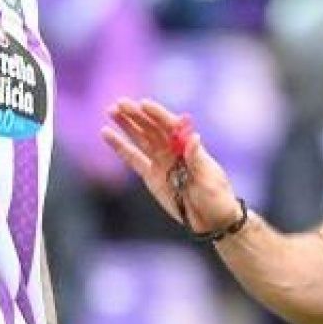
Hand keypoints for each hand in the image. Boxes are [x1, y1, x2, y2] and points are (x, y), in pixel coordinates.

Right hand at [101, 99, 241, 234]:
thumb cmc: (216, 197)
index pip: (170, 125)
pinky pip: (133, 158)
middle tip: (119, 104)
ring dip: (126, 125)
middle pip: (152, 128)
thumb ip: (197, 159)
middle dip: (136, 115)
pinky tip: (107, 133)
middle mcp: (173, 150)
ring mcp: (160, 161)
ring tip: (110, 111)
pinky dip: (120, 146)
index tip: (143, 104)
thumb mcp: (209, 178)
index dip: (157, 114)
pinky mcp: (150, 175)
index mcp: (188, 146)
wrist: (211, 220)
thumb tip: (194, 137)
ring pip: (140, 138)